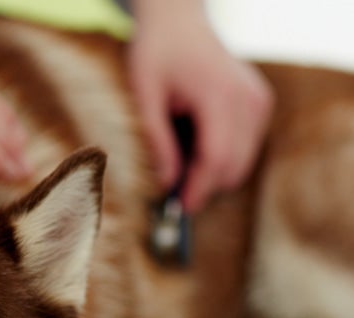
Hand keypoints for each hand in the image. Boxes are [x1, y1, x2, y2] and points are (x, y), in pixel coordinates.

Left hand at [128, 2, 272, 211]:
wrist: (179, 24)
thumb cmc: (155, 55)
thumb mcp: (142, 96)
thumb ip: (154, 140)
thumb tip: (165, 184)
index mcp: (218, 94)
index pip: (216, 157)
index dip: (199, 188)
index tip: (179, 209)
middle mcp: (247, 98)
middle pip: (233, 164)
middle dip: (204, 185)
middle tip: (170, 194)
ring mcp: (258, 101)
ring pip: (242, 160)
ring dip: (212, 171)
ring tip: (177, 156)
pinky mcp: (259, 103)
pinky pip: (245, 146)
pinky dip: (221, 155)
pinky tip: (194, 140)